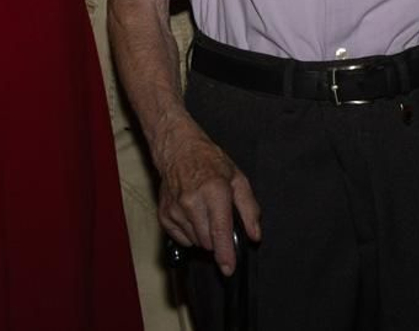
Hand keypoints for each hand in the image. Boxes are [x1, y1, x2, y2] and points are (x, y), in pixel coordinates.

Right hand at [154, 126, 261, 275]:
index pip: (220, 231)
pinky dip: (190, 233)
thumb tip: (254, 234)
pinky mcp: (164, 215)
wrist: (178, 150)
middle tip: (219, 218)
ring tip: (204, 213)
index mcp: (214, 191)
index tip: (228, 268)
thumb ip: (249, 209)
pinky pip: (182, 239)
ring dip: (204, 235)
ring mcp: (175, 209)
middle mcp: (192, 202)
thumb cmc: (209, 162)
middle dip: (217, 238)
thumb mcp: (238, 179)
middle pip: (208, 241)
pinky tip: (192, 216)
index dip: (225, 254)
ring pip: (196, 242)